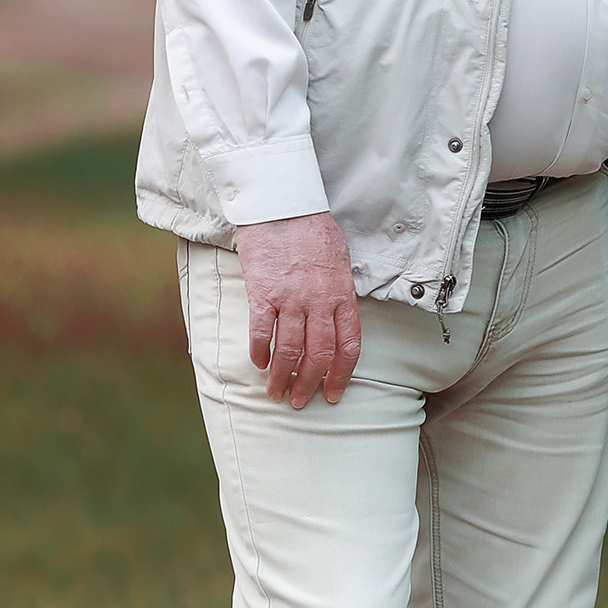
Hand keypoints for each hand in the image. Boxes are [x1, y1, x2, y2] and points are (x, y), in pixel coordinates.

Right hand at [233, 212, 362, 409]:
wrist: (283, 205)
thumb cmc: (312, 230)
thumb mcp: (341, 261)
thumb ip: (340, 292)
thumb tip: (340, 317)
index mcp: (343, 295)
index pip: (349, 345)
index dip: (341, 375)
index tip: (333, 394)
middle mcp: (320, 301)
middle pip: (320, 355)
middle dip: (310, 384)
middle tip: (300, 401)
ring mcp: (292, 298)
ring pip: (291, 350)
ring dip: (283, 377)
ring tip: (276, 392)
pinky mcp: (263, 293)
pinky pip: (262, 332)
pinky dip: (260, 353)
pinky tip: (258, 363)